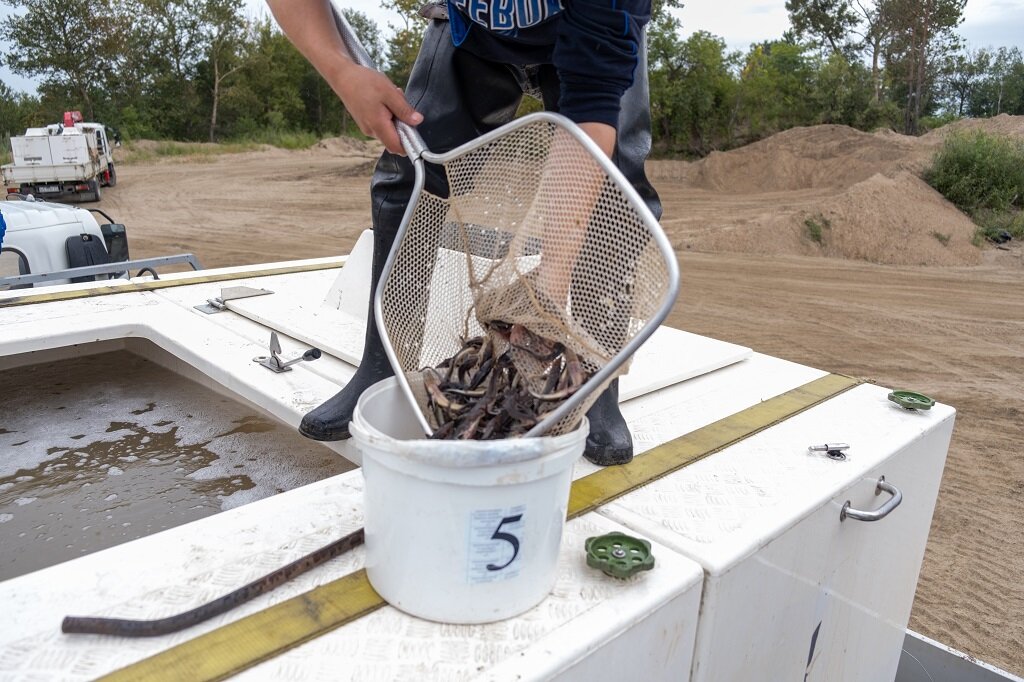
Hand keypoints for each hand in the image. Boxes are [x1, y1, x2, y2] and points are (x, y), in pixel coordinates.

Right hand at [265, 0, 421, 155]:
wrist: (342, 76)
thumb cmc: (364, 82)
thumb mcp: (389, 93)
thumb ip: (404, 110)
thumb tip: (417, 122)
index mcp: (378, 125)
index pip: (397, 147)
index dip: (409, 144)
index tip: (415, 130)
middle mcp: (371, 131)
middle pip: (395, 136)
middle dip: (403, 122)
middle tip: (399, 101)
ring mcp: (367, 127)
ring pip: (390, 128)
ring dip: (395, 114)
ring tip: (389, 96)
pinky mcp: (365, 122)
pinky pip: (382, 122)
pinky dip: (387, 112)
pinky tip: (383, 98)